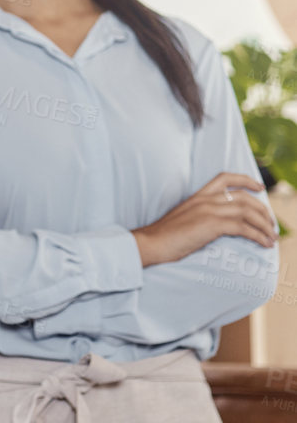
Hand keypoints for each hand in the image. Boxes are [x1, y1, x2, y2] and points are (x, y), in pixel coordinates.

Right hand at [132, 172, 277, 264]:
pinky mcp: (212, 225)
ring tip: (271, 238)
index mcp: (197, 196)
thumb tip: (219, 226)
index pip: (225, 178)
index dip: (246, 180)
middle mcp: (205, 200)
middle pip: (244, 198)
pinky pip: (244, 228)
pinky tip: (264, 243)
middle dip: (263, 211)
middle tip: (271, 224)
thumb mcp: (184, 219)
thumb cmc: (163, 236)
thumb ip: (201, 216)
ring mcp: (208, 211)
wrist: (150, 243)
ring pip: (248, 212)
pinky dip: (258, 236)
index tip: (259, 187)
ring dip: (265, 225)